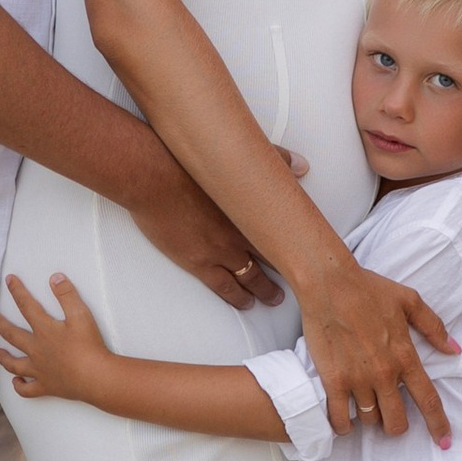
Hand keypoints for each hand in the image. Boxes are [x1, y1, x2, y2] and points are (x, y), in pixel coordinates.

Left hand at [0, 273, 113, 401]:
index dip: (17, 291)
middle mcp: (37, 350)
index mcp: (44, 330)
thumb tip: (55, 278)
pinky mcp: (46, 386)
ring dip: (4, 357)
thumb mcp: (81, 314)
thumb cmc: (89, 346)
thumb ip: (67, 295)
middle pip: (12, 335)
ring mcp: (39, 370)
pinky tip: (16, 382)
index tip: (9, 281)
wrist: (95, 376)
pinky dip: (19, 386)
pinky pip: (27, 390)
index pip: (26, 306)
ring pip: (14, 364)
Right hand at [125, 144, 285, 309]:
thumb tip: (301, 165)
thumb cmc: (188, 163)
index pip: (283, 232)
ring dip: (264, 289)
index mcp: (251, 209)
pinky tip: (245, 302)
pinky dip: (237, 297)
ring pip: (250, 277)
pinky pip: (224, 286)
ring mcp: (220, 251)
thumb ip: (273, 159)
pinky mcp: (199, 262)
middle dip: (285, 271)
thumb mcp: (236, 158)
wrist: (154, 178)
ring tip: (273, 298)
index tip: (307, 251)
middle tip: (295, 280)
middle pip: (270, 258)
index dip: (296, 244)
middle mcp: (241, 233)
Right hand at [296, 259, 455, 445]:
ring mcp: (357, 380)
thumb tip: (453, 350)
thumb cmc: (368, 289)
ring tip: (365, 406)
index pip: (427, 401)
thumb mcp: (409, 300)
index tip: (443, 442)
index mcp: (405, 356)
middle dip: (397, 425)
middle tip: (390, 414)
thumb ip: (433, 327)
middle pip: (396, 421)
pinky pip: (339, 418)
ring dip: (370, 418)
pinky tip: (344, 420)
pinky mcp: (332, 380)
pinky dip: (343, 425)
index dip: (438, 425)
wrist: (329, 284)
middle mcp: (383, 374)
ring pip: (369, 421)